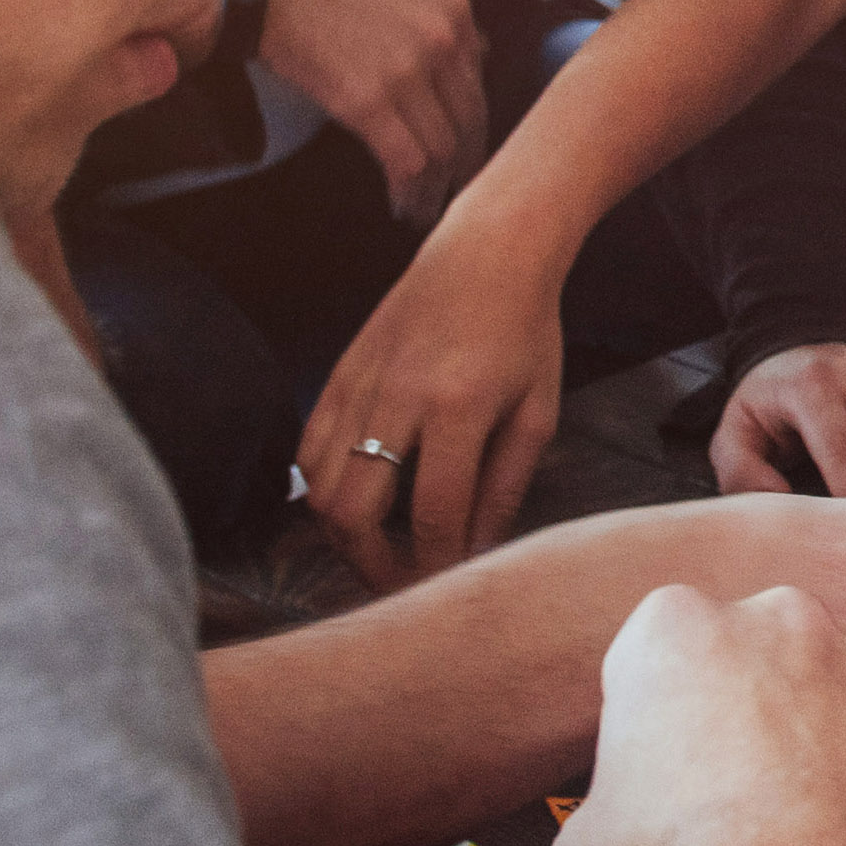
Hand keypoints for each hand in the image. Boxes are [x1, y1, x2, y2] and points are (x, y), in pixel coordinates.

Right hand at [260, 0, 491, 226]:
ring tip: (427, 208)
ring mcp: (408, 68)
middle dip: (466, 161)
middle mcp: (443, 36)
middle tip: (458, 188)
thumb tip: (472, 54)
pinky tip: (402, 206)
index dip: (471, 121)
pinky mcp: (367, 99)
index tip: (463, 146)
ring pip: (443, 147)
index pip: (477, 78)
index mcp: (454, 4)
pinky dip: (410, 192)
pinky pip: (407, 161)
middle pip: (470, 117)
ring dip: (438, 187)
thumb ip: (436, 14)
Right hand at [302, 219, 563, 585]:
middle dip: (373, 567)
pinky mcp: (338, 374)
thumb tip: (474, 555)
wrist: (487, 253)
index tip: (444, 592)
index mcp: (459, 407)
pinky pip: (308, 451)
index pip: (435, 513)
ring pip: (319, 488)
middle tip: (401, 586)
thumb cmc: (525, 333)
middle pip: (354, 513)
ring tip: (378, 553)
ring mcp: (360, 384)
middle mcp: (398, 397)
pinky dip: (321, 490)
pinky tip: (354, 503)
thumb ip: (504, 487)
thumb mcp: (537, 411)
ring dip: (342, 536)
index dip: (435, 567)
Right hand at [551, 582, 845, 845]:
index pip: (659, 662)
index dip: (654, 732)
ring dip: (832, 754)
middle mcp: (786, 618)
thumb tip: (623, 834)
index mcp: (678, 628)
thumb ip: (611, 809)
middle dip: (751, 723)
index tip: (658, 790)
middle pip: (762, 666)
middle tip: (736, 815)